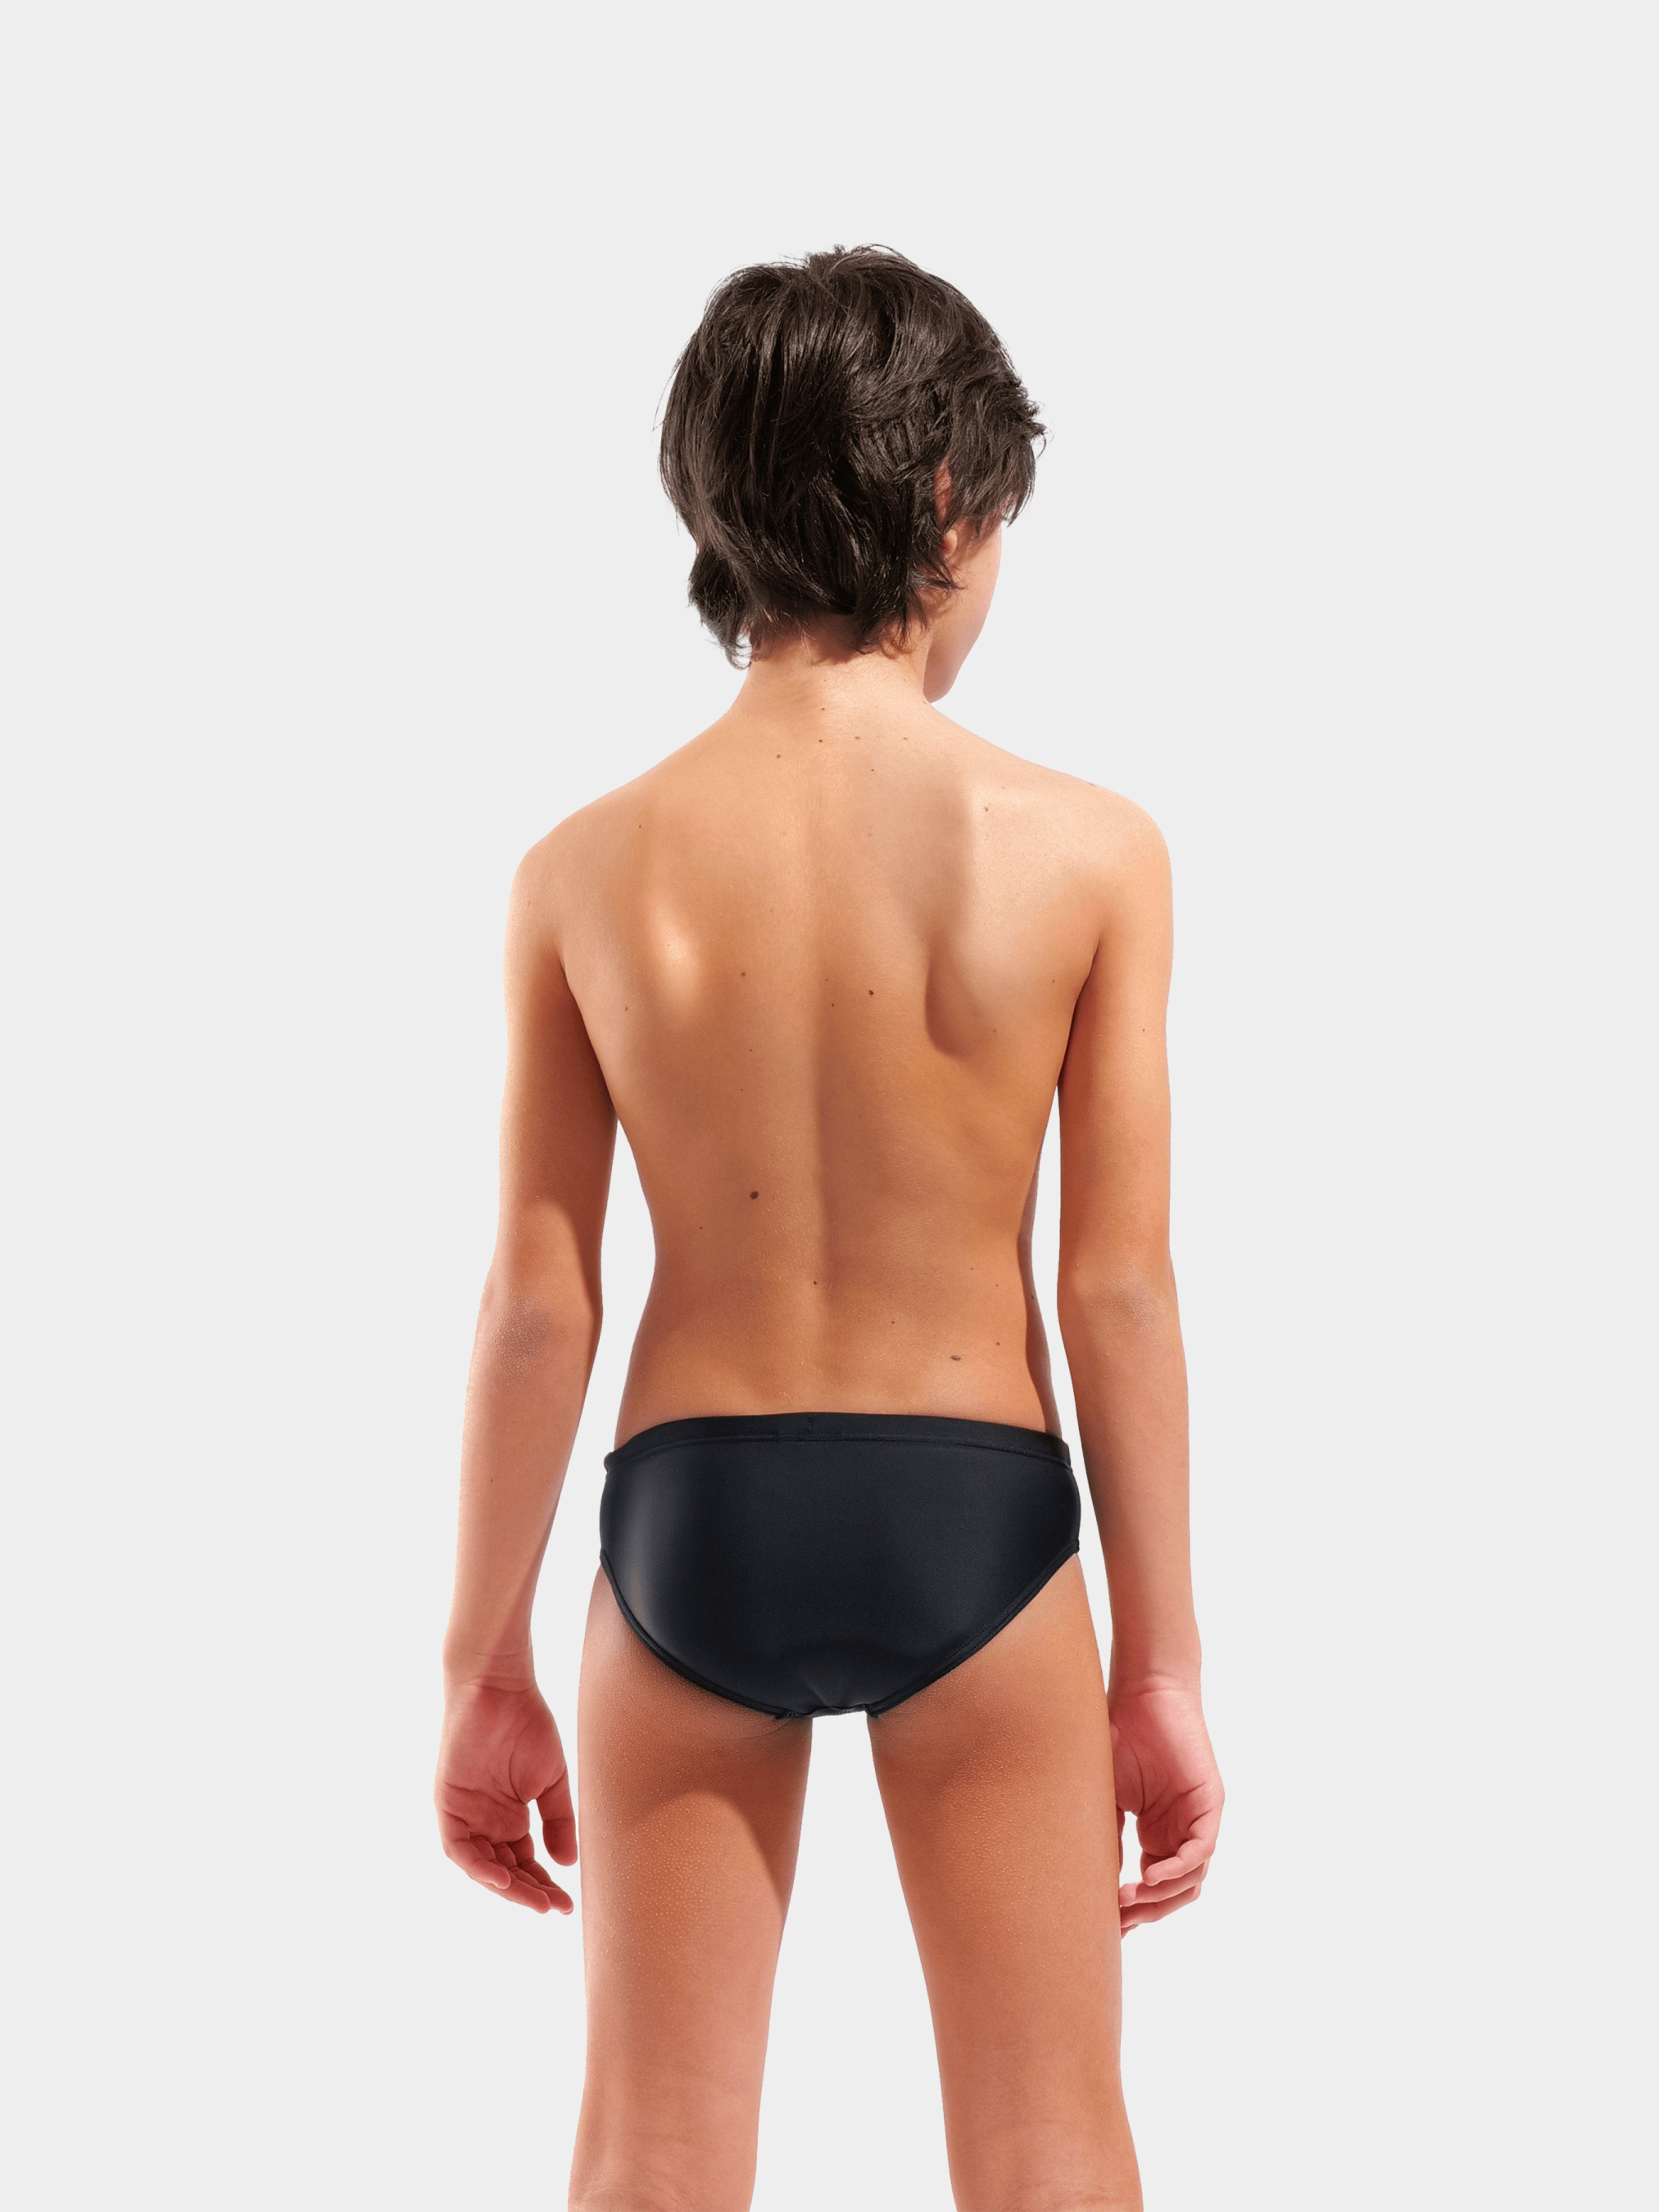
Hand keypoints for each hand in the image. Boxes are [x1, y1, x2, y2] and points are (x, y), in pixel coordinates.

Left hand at [436, 1678, 576, 1913]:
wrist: (499, 1687)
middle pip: (504, 1869)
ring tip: (534, 1899)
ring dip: (506, 1886)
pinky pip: (458, 1847)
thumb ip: (557, 1821)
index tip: (566, 1904)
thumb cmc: (526, 1724)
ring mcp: (465, 1814)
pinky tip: (502, 1877)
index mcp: (509, 1816)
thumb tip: (566, 1864)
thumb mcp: (550, 1780)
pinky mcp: (447, 1804)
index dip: (543, 1885)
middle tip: (553, 1907)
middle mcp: (485, 1821)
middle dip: (528, 1891)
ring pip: (481, 1865)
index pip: (524, 1862)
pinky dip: (478, 1865)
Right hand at [1110, 1683, 1221, 1934]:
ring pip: (1189, 1879)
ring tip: (1128, 1900)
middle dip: (1146, 1912)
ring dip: (1160, 1897)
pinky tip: (1148, 1877)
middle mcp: (1180, 1832)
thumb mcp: (1106, 1796)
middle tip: (1118, 1922)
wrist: (1144, 1693)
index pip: (1151, 1886)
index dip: (1132, 1910)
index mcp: (1157, 1833)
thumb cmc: (1120, 1735)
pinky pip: (1199, 1852)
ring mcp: (1197, 1821)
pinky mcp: (1209, 1807)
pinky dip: (1176, 1870)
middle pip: (1173, 1892)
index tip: (1106, 1926)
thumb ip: (1107, 1837)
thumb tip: (1095, 1884)